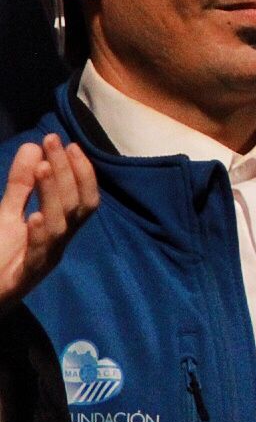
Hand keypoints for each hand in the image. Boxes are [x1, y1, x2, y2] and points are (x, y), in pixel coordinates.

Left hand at [0, 135, 99, 315]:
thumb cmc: (1, 257)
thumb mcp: (8, 215)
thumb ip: (21, 185)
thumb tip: (33, 146)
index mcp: (60, 229)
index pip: (82, 196)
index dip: (80, 171)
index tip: (67, 143)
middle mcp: (58, 244)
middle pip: (73, 206)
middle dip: (66, 172)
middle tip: (53, 143)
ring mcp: (43, 262)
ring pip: (59, 226)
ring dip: (52, 195)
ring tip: (43, 167)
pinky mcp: (23, 279)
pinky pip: (37, 257)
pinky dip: (39, 236)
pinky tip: (35, 217)